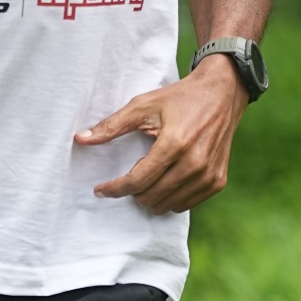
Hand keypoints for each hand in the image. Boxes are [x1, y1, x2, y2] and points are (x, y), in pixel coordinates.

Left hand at [73, 55, 246, 214]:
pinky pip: (186, 204)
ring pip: (168, 205)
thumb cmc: (178, 98)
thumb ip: (111, 125)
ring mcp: (208, 175)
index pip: (138, 181)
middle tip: (127, 178)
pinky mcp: (217, 181)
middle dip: (132, 192)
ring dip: (150, 197)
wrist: (221, 94)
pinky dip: (170, 198)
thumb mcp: (143, 105)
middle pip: (151, 197)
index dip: (115, 188)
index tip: (100, 190)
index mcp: (174, 144)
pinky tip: (164, 181)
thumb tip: (80, 139)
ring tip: (146, 177)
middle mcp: (194, 164)